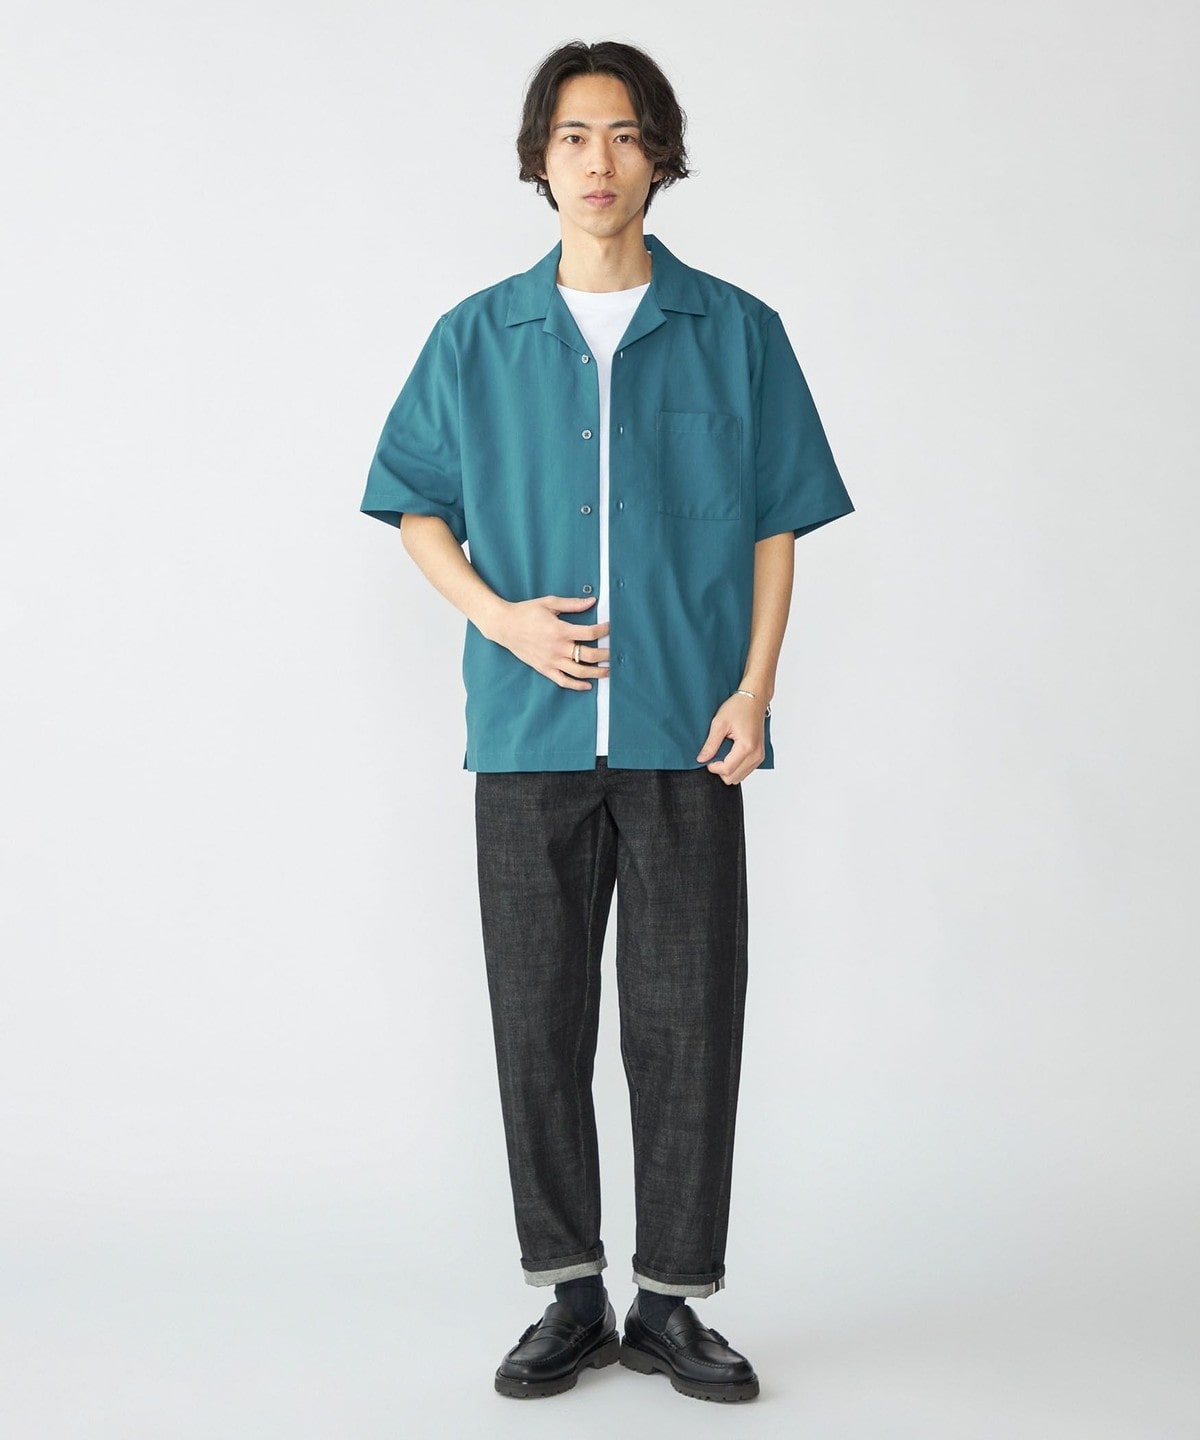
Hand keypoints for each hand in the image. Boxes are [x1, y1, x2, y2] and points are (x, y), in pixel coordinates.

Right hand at [489, 595, 610, 689]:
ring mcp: (551, 660)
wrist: (504, 626)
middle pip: (588, 655)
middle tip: (615, 653)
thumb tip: (592, 601)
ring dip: (596, 673)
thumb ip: (572, 604)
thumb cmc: (526, 612)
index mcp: (560, 630)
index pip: (589, 633)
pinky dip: (577, 685)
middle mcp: (557, 648)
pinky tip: (588, 685)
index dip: (604, 630)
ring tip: (608, 671)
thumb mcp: (549, 603)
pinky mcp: (544, 669)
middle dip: (605, 654)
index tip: (611, 628)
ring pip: (579, 671)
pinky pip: (563, 681)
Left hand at [696, 692, 766, 784]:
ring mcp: (759, 757)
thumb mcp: (719, 723)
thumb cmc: (738, 707)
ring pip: (739, 777)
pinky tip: (731, 753)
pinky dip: (735, 766)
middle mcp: (756, 755)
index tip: (707, 757)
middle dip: (720, 769)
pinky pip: (744, 771)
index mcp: (747, 747)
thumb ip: (711, 744)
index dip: (713, 767)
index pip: (727, 770)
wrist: (755, 699)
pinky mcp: (759, 756)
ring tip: (724, 751)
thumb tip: (701, 759)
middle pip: (733, 778)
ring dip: (728, 769)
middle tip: (715, 753)